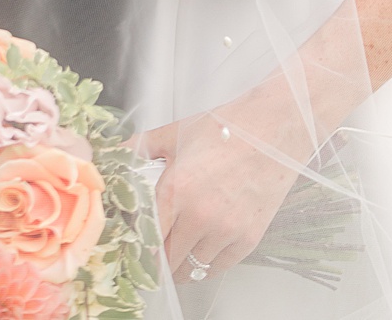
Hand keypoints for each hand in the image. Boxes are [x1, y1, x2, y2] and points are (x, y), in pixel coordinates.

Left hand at [138, 111, 301, 284]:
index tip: (138, 251)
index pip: (146, 241)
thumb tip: (114, 154)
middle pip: (167, 261)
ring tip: (182, 250)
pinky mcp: (249, 236)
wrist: (277, 123)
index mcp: (177, 190)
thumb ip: (140, 147)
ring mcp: (227, 228)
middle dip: (160, 258)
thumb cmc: (230, 126)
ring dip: (183, 263)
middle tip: (159, 251)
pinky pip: (218, 267)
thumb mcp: (177, 133)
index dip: (139, 250)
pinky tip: (205, 250)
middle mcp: (201, 215)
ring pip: (192, 268)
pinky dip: (208, 263)